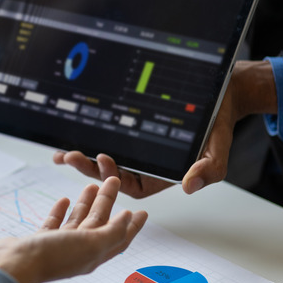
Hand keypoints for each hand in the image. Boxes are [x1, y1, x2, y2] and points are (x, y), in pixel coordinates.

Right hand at [0, 177, 146, 282]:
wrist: (15, 264)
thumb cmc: (51, 257)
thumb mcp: (91, 244)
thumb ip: (112, 232)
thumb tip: (127, 219)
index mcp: (94, 253)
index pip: (119, 237)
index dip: (132, 224)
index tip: (142, 211)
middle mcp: (78, 250)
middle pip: (99, 222)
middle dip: (108, 202)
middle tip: (113, 182)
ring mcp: (59, 245)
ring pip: (78, 220)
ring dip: (86, 203)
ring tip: (91, 185)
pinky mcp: (41, 241)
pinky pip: (55, 223)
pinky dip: (61, 211)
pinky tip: (65, 200)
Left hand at [54, 60, 277, 195]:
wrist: (220, 97)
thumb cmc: (217, 126)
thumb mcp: (217, 151)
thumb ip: (207, 170)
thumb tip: (189, 186)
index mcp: (160, 176)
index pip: (131, 185)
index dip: (114, 178)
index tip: (104, 161)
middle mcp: (144, 165)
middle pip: (111, 175)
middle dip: (89, 168)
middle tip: (71, 157)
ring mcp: (135, 149)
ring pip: (104, 159)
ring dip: (83, 159)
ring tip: (62, 155)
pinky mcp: (129, 130)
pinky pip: (107, 139)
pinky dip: (88, 141)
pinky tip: (68, 139)